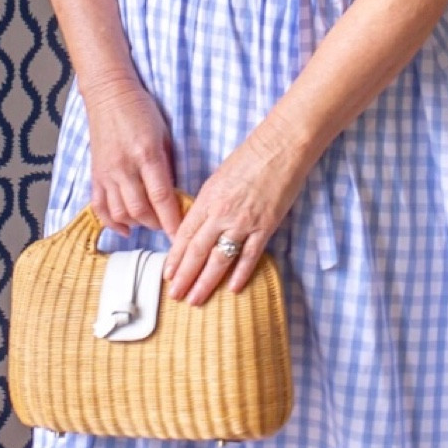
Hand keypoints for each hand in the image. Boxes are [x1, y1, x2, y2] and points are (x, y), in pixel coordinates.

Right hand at [83, 74, 181, 238]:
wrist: (109, 94)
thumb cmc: (141, 111)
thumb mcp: (164, 135)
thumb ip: (168, 166)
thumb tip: (177, 196)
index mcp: (146, 154)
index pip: (161, 198)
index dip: (172, 222)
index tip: (181, 236)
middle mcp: (124, 167)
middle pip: (140, 210)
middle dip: (157, 225)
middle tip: (169, 226)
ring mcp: (107, 173)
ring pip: (121, 212)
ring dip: (138, 224)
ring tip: (150, 222)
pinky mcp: (95, 175)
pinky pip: (100, 206)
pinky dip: (112, 222)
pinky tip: (125, 228)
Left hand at [164, 115, 309, 305]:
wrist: (280, 148)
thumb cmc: (249, 159)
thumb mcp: (217, 179)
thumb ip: (206, 205)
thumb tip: (195, 228)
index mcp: (207, 199)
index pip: (185, 235)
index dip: (174, 258)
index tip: (167, 275)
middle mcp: (221, 213)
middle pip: (197, 251)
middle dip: (184, 276)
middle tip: (174, 295)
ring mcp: (244, 222)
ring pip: (220, 259)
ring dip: (206, 282)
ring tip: (195, 299)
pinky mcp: (266, 226)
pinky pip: (250, 255)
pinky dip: (240, 273)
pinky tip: (231, 288)